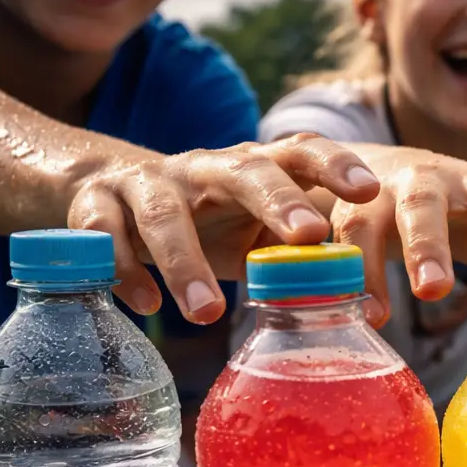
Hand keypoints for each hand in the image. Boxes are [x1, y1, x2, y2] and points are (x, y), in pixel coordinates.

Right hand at [67, 134, 380, 323]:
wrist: (112, 191)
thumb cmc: (209, 220)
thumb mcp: (254, 230)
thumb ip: (294, 252)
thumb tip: (353, 292)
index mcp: (253, 167)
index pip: (301, 152)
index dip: (335, 165)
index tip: (370, 191)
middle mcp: (204, 167)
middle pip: (244, 171)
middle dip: (279, 200)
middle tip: (309, 233)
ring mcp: (148, 182)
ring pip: (165, 215)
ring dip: (186, 264)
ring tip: (209, 314)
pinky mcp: (96, 205)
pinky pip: (105, 236)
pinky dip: (125, 271)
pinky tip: (147, 305)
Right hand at [329, 149, 466, 325]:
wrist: (372, 173)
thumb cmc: (452, 210)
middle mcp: (424, 179)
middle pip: (424, 205)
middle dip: (428, 246)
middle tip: (435, 290)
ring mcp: (376, 193)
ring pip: (366, 221)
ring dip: (373, 266)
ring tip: (382, 314)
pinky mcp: (341, 211)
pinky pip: (336, 242)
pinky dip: (342, 277)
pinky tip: (354, 311)